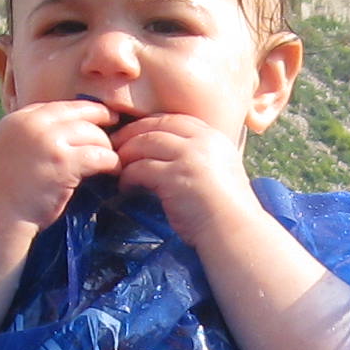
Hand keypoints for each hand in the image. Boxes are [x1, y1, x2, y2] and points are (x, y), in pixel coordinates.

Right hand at [0, 98, 120, 230]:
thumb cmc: (4, 193)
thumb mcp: (11, 151)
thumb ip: (33, 137)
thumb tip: (65, 133)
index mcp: (18, 119)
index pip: (58, 107)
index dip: (82, 112)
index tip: (98, 119)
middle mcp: (32, 123)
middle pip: (80, 113)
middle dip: (102, 122)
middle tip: (116, 133)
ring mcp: (48, 141)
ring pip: (93, 133)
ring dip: (107, 147)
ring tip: (114, 160)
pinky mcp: (63, 162)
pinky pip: (100, 155)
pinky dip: (112, 163)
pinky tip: (114, 171)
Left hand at [113, 110, 265, 248]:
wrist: (235, 230)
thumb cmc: (229, 210)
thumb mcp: (221, 171)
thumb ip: (201, 158)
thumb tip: (172, 157)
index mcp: (214, 137)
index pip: (176, 119)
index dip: (151, 124)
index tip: (136, 134)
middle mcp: (202, 142)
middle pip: (157, 126)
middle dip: (132, 134)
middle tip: (114, 145)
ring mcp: (188, 157)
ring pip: (145, 143)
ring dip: (126, 154)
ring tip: (117, 166)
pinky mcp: (174, 177)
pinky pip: (140, 169)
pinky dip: (128, 176)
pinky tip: (125, 186)